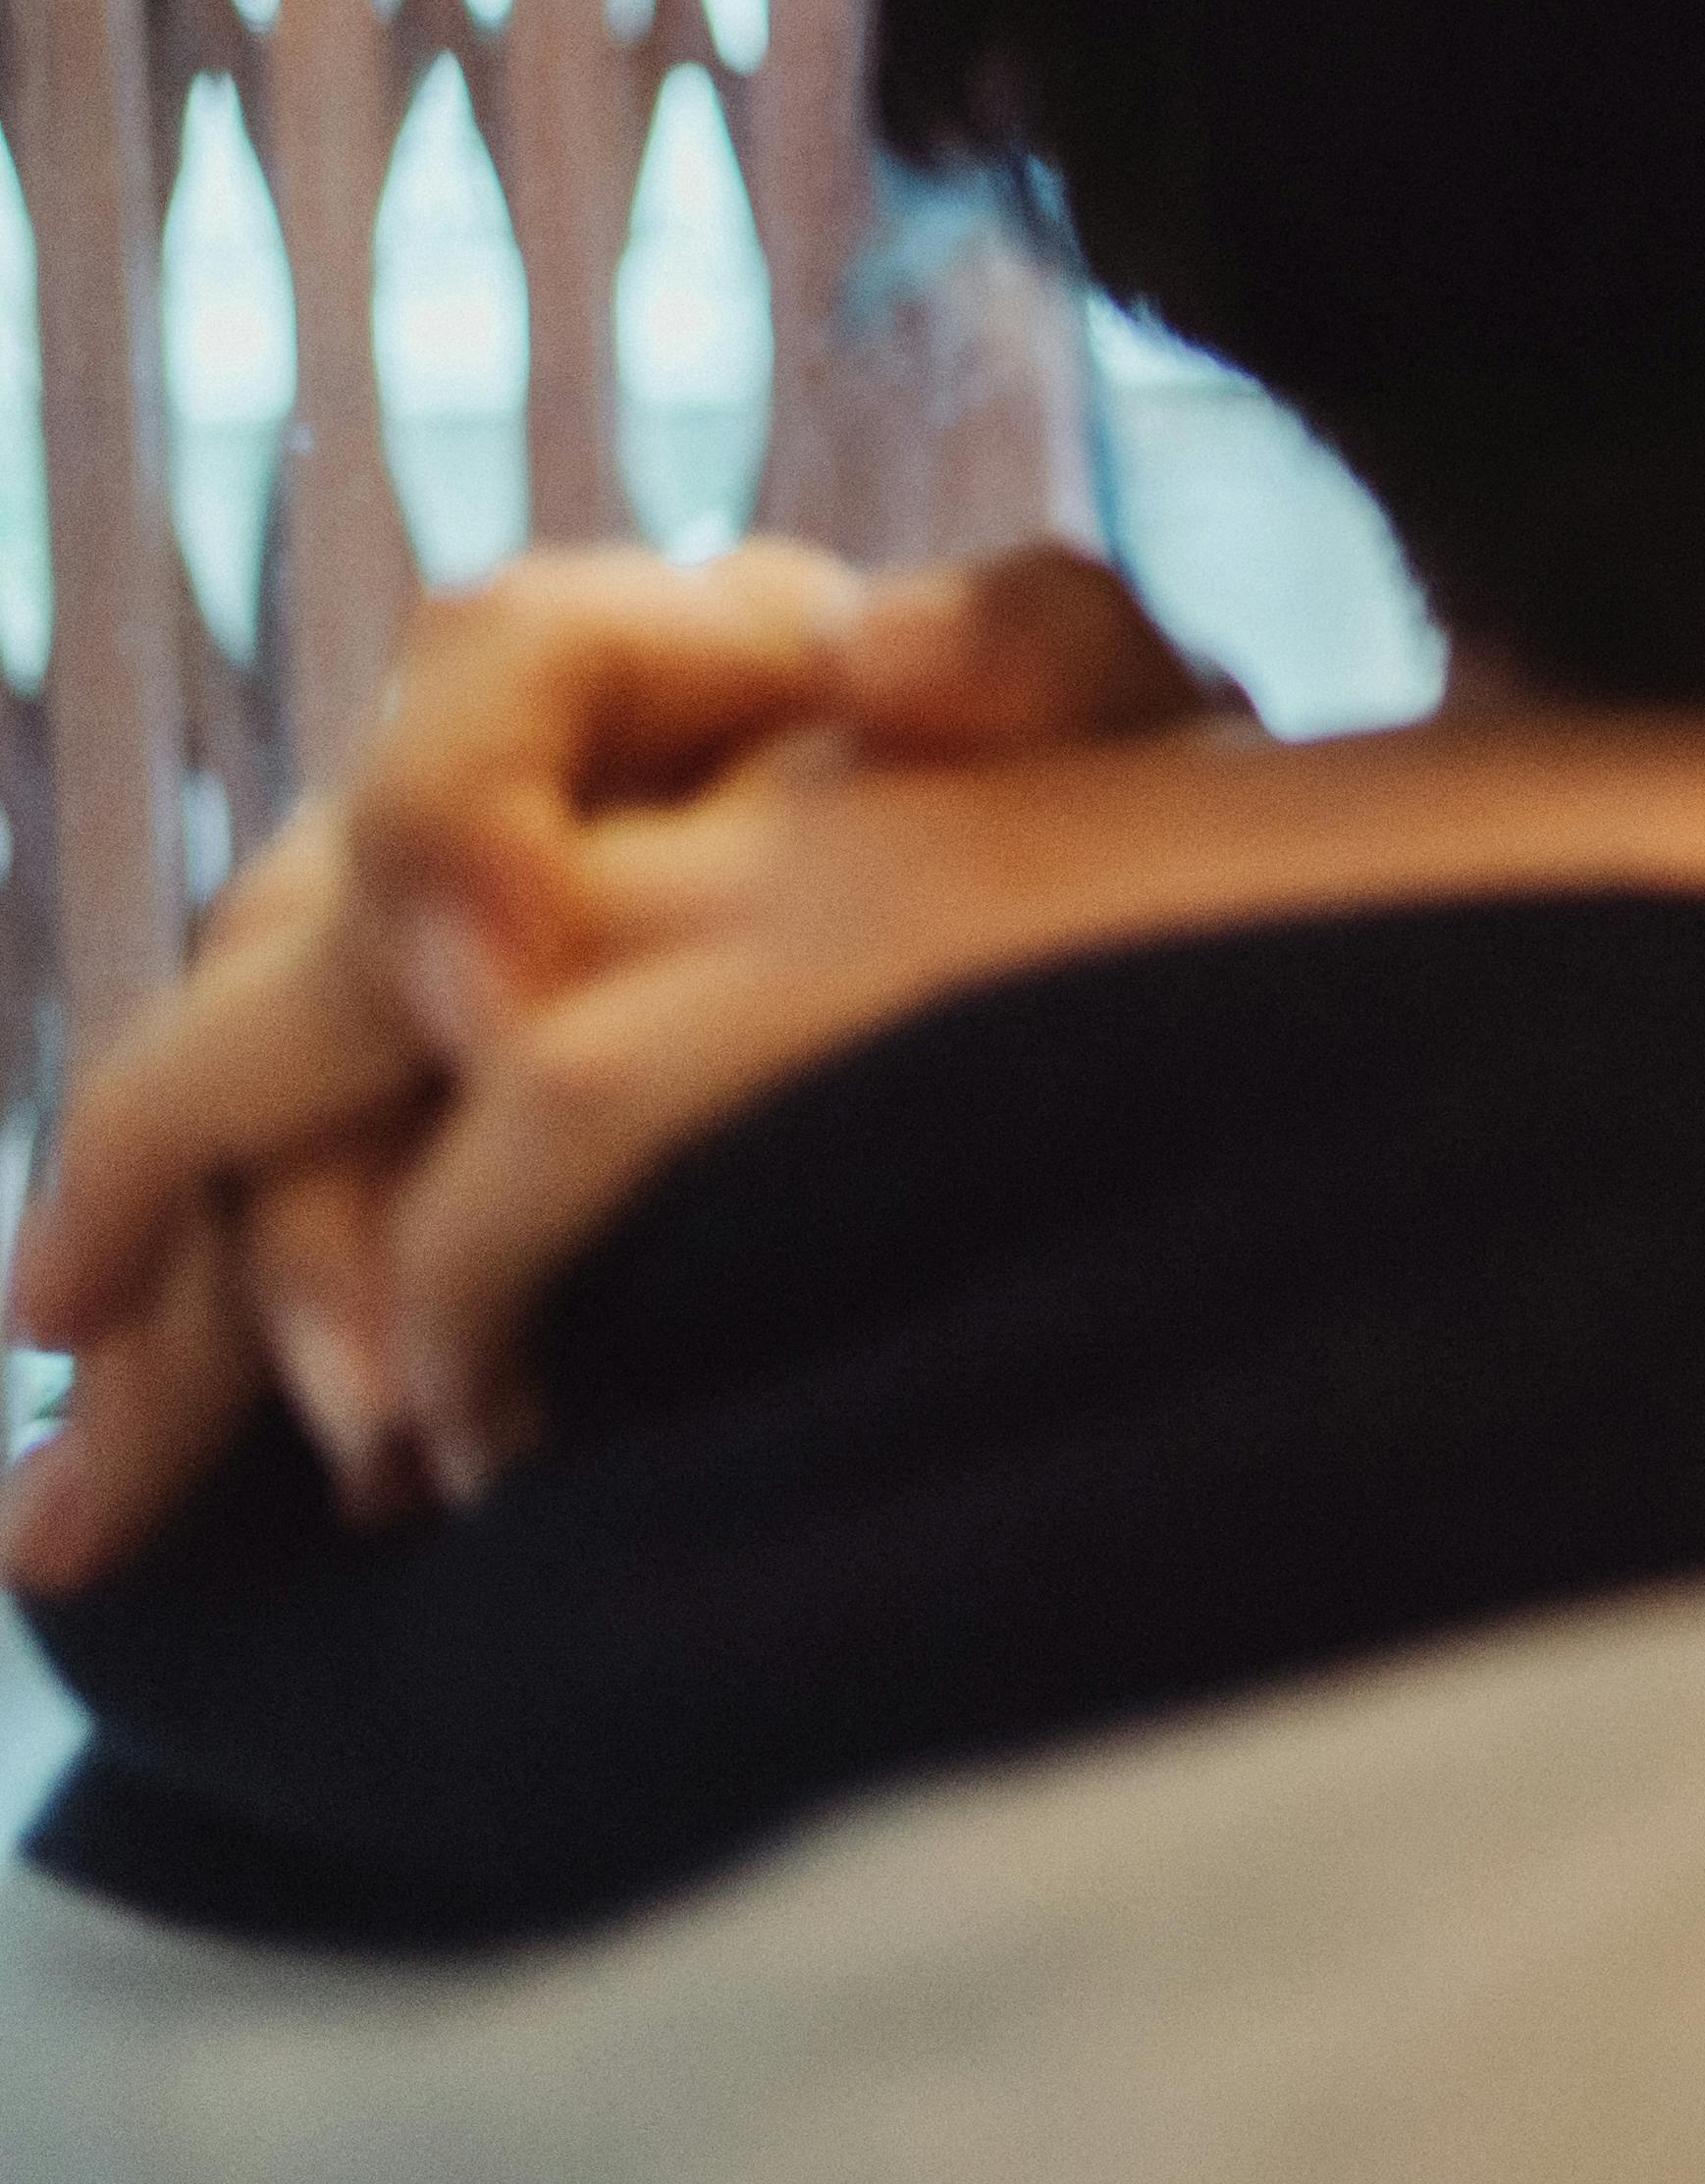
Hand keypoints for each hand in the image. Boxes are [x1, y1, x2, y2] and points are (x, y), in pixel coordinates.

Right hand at [1, 541, 1225, 1588]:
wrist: (1121, 912)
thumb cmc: (1121, 799)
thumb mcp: (1116, 713)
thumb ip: (1035, 647)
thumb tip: (890, 651)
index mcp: (659, 660)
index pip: (501, 673)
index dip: (460, 822)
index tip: (499, 1004)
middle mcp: (492, 804)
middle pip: (295, 958)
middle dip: (237, 1175)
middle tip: (351, 1382)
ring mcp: (414, 970)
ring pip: (237, 1133)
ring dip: (195, 1328)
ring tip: (120, 1517)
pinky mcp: (400, 1135)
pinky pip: (255, 1250)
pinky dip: (186, 1381)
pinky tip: (106, 1536)